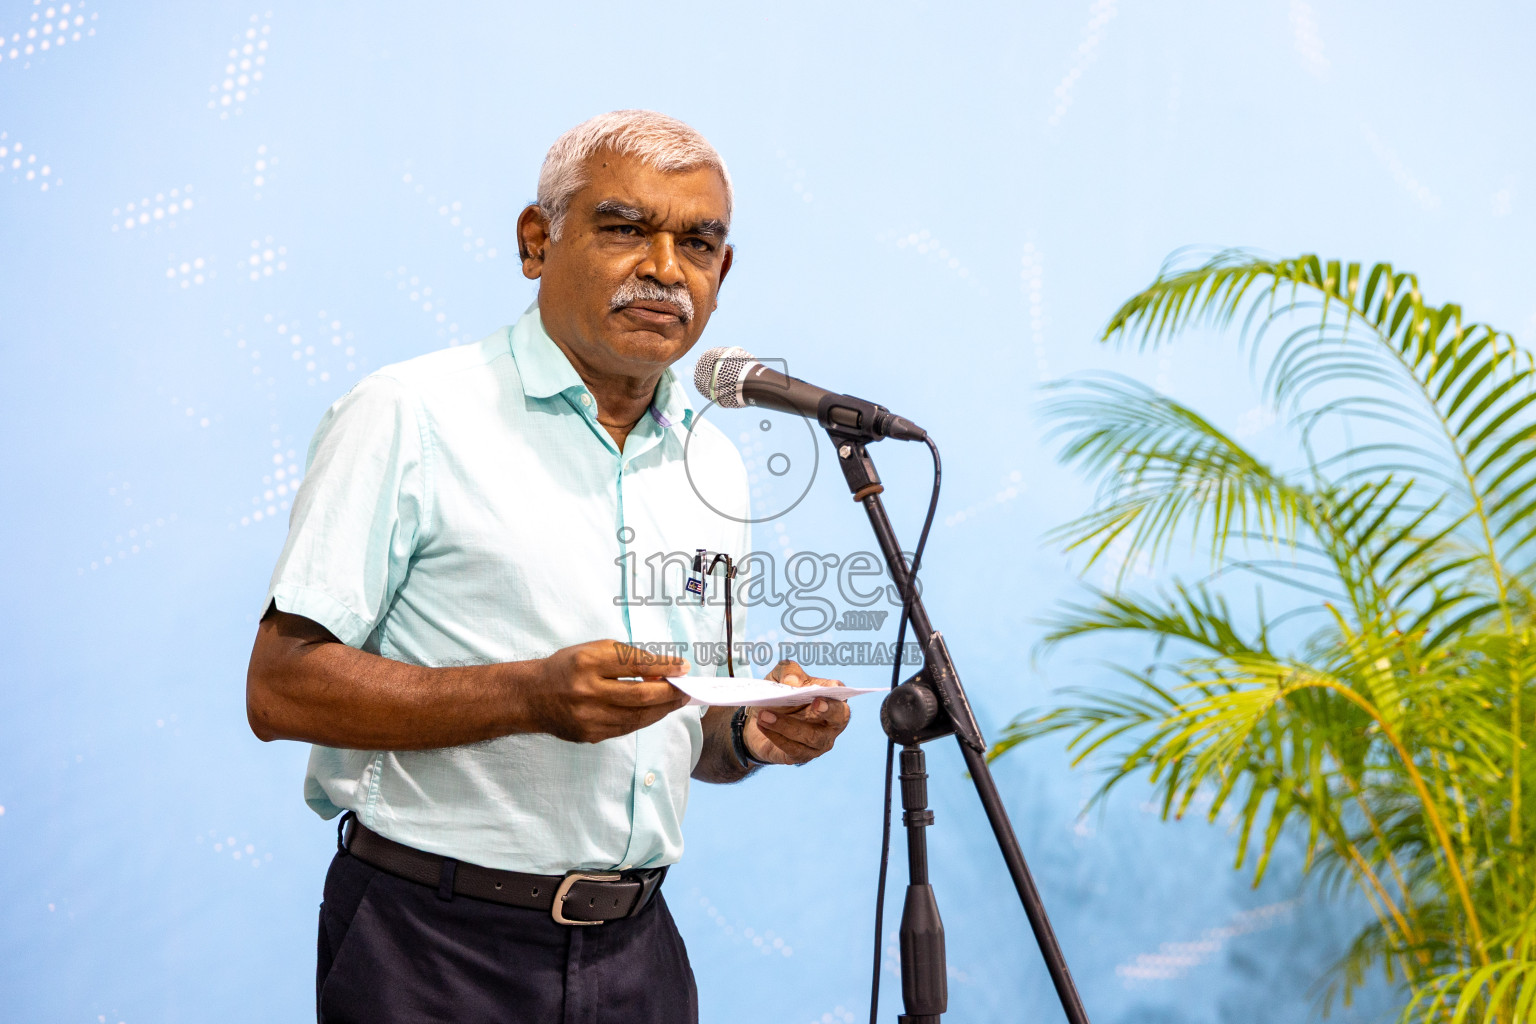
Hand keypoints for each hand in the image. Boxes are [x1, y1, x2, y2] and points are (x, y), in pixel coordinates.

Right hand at [523, 641, 689, 743]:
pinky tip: (656, 712)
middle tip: (686, 689)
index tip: (683, 667)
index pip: (635, 664)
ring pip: (637, 716)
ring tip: (677, 701)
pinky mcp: (589, 734)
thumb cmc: (567, 667)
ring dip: (663, 709)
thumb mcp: (593, 650)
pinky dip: (645, 719)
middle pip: (641, 695)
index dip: (664, 666)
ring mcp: (588, 717)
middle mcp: (587, 691)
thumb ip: (626, 658)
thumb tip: (663, 670)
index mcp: (588, 662)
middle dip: (670, 692)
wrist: (532, 696)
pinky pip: (626, 728)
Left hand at [743, 660, 851, 764]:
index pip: (840, 693)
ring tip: (764, 715)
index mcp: (830, 696)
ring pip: (811, 736)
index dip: (834, 695)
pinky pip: (793, 749)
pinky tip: (763, 725)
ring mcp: (820, 741)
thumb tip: (793, 682)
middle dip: (828, 711)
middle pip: (839, 718)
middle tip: (815, 705)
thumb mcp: (779, 676)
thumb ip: (787, 671)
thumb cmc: (778, 695)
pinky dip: (776, 736)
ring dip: (786, 725)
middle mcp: (832, 721)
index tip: (820, 695)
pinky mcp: (803, 756)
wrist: (757, 720)